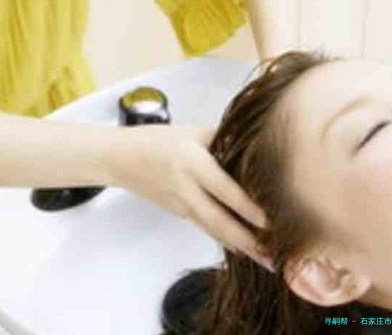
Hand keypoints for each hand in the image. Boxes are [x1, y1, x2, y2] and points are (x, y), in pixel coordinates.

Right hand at [104, 124, 273, 271]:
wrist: (120, 159)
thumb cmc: (156, 141)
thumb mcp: (193, 132)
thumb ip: (224, 139)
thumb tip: (256, 146)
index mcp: (193, 164)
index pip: (225, 190)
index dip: (248, 208)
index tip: (271, 221)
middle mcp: (187, 189)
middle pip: (220, 221)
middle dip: (247, 241)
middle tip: (271, 255)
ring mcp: (181, 205)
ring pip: (214, 230)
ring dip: (240, 247)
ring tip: (264, 260)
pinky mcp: (179, 213)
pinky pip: (206, 228)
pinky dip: (225, 239)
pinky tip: (242, 249)